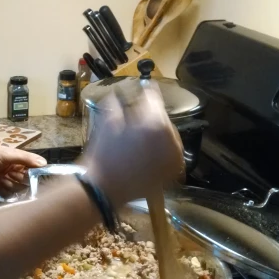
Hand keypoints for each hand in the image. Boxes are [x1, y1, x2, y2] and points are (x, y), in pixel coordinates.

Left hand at [0, 144, 46, 196]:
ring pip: (17, 188)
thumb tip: (44, 163)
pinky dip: (6, 193)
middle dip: (23, 181)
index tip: (41, 179)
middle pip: (26, 180)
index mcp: (17, 160)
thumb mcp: (7, 154)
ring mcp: (5, 180)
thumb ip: (25, 158)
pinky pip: (7, 195)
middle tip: (16, 178)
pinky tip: (2, 188)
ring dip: (13, 187)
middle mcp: (13, 171)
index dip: (37, 173)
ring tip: (4, 181)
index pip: (33, 168)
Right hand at [81, 83, 182, 202]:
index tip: (143, 90)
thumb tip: (119, 93)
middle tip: (138, 118)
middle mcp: (170, 137)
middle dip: (151, 116)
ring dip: (157, 133)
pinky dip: (163, 149)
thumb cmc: (103, 155)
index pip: (154, 99)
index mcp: (155, 122)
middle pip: (162, 118)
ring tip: (142, 136)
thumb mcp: (108, 123)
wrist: (104, 188)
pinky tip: (148, 151)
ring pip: (168, 135)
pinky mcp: (173, 169)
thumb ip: (117, 104)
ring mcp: (175, 155)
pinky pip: (171, 152)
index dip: (146, 93)